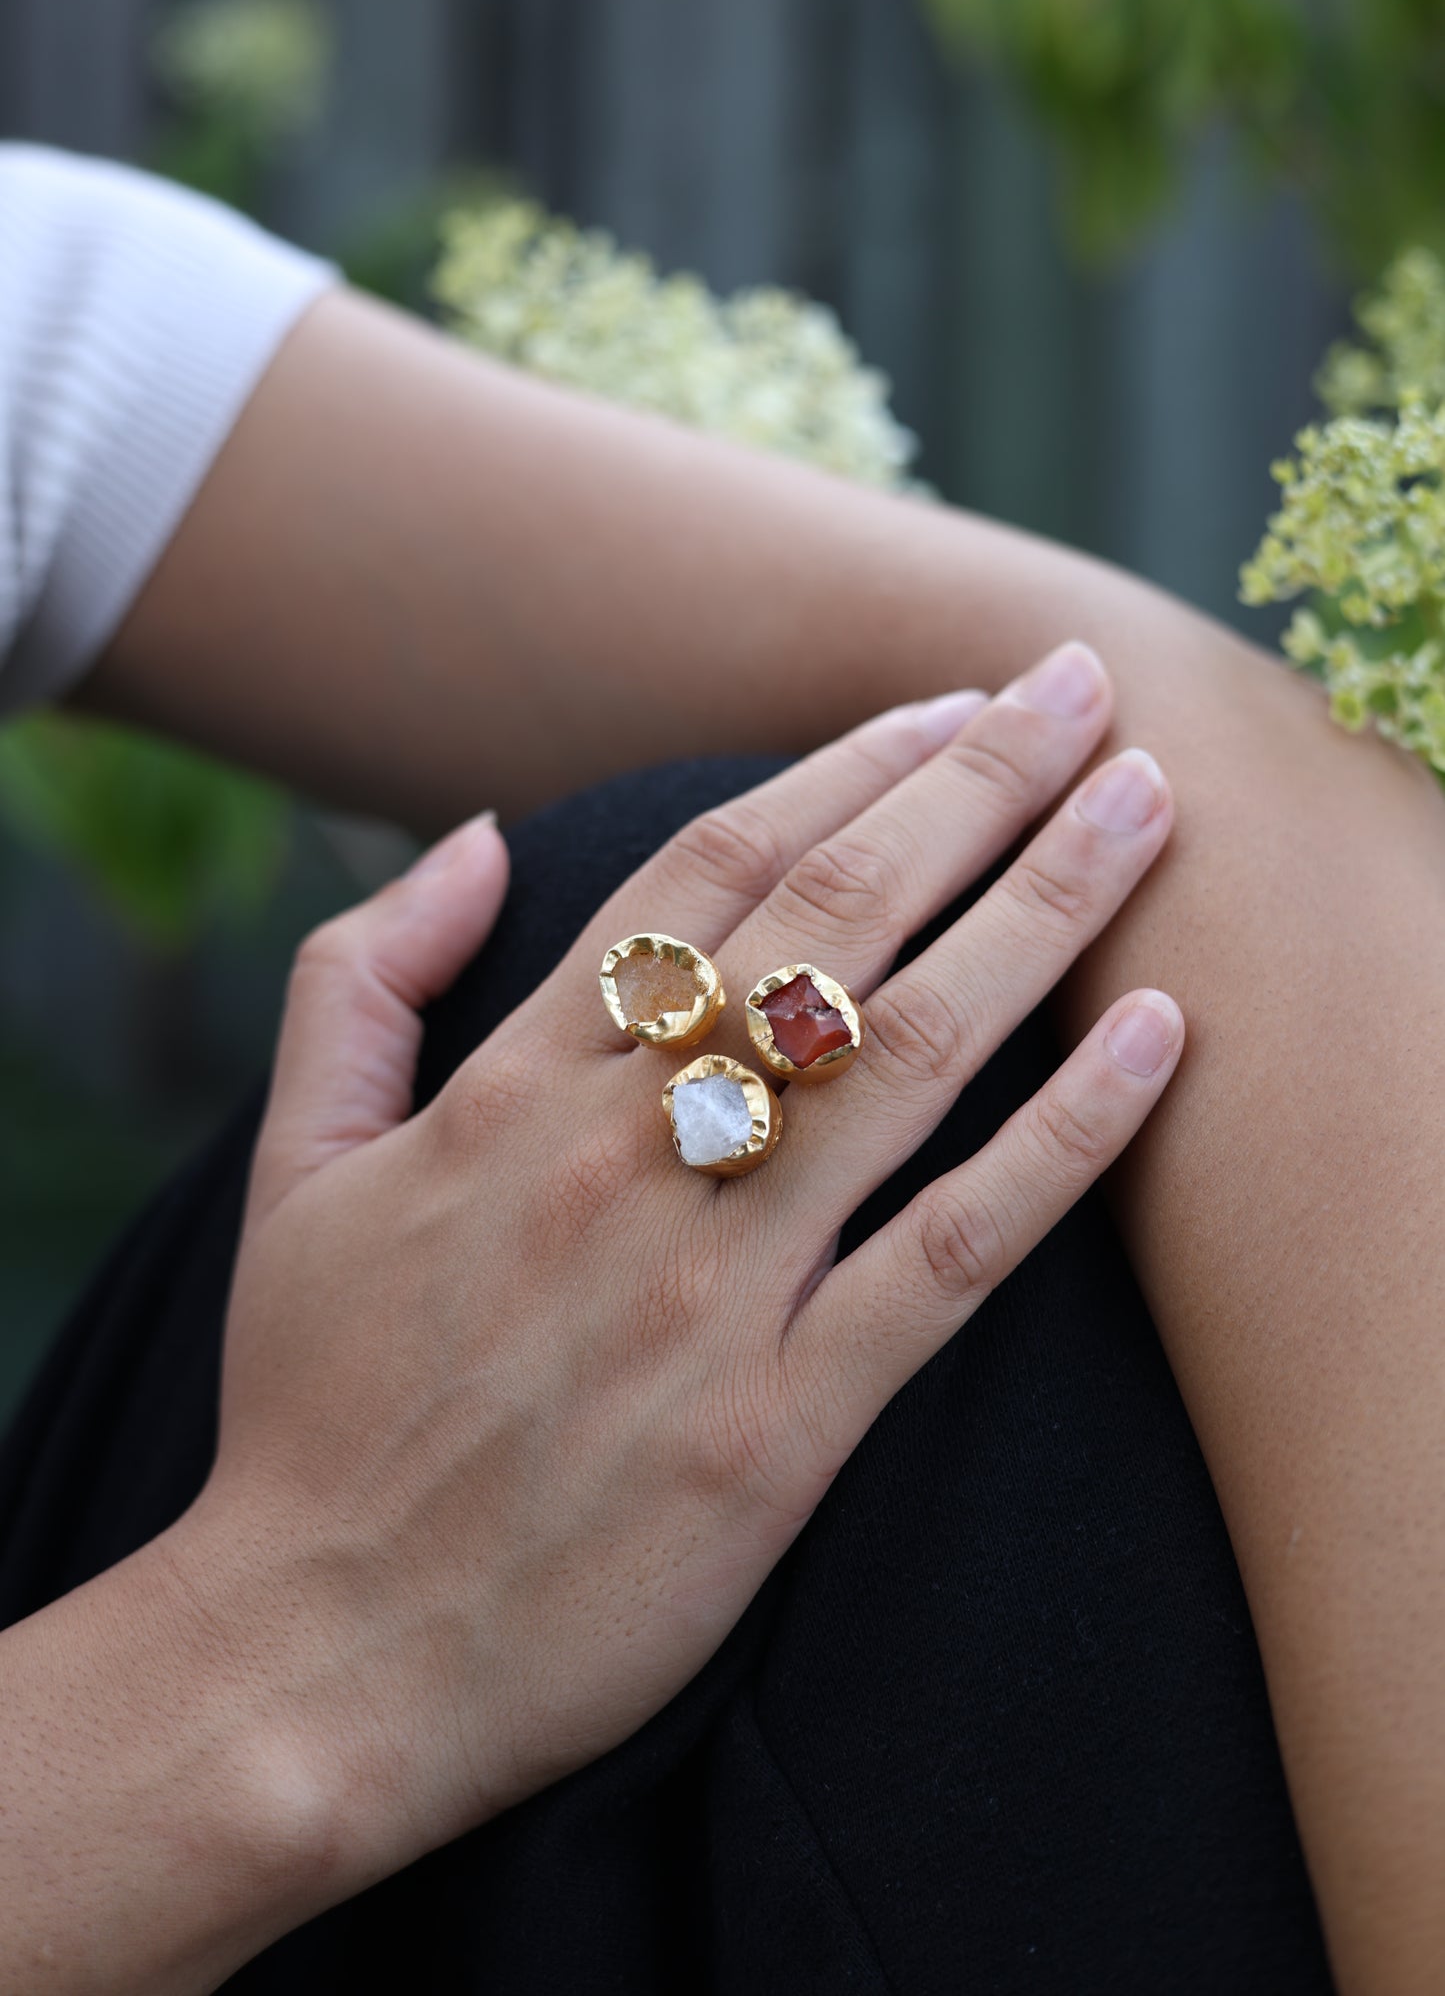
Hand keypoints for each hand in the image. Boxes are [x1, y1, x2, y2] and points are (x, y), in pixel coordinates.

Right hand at [175, 639, 1181, 1904]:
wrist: (322, 1655)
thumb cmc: (311, 1407)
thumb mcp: (291, 1164)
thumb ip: (362, 973)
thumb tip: (489, 835)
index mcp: (511, 1089)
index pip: (712, 871)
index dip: (846, 767)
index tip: (945, 704)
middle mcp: (626, 1159)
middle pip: (833, 920)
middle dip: (973, 783)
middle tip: (1078, 687)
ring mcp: (714, 1288)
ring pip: (912, 1052)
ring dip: (1044, 908)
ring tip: (1145, 808)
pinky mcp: (783, 1423)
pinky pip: (952, 1253)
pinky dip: (1062, 1139)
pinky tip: (1154, 1040)